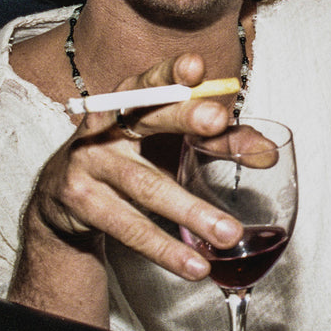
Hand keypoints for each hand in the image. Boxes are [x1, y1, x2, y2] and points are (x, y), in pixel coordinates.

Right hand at [23, 53, 243, 281]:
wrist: (61, 196)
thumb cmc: (131, 157)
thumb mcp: (169, 142)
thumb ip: (220, 142)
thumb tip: (268, 153)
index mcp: (130, 101)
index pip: (152, 81)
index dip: (171, 72)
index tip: (196, 66)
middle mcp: (105, 124)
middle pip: (147, 118)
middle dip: (183, 116)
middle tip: (218, 120)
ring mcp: (89, 162)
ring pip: (146, 186)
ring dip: (191, 211)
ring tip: (229, 233)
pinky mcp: (82, 202)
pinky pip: (130, 228)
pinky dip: (166, 250)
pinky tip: (195, 264)